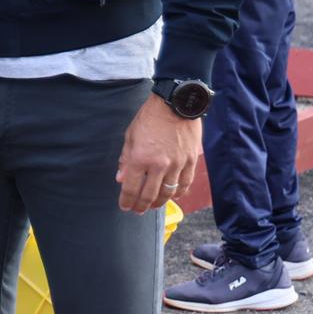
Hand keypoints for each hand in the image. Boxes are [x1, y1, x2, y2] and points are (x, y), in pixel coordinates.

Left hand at [115, 93, 201, 213]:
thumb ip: (126, 159)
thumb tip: (121, 178)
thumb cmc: (150, 117)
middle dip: (141, 206)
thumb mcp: (131, 135)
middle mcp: (159, 165)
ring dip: (159, 202)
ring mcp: (177, 164)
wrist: (176, 103)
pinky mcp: (190, 161)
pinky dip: (178, 193)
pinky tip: (172, 195)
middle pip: (149, 195)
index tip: (125, 206)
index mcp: (140, 158)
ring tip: (153, 205)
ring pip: (168, 193)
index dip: (127, 201)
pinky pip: (184, 184)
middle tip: (137, 210)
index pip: (131, 188)